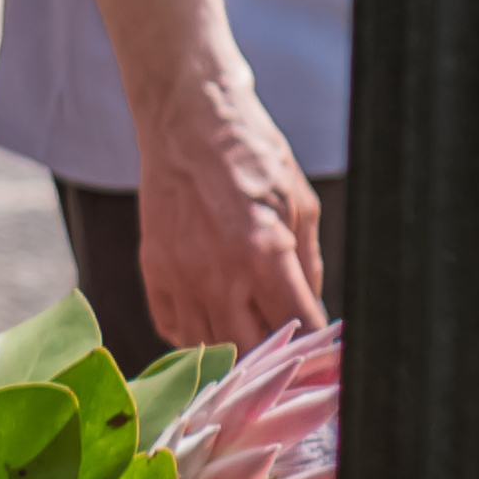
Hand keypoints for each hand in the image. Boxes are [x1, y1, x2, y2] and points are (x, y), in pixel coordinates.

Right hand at [141, 86, 331, 348]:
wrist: (189, 124)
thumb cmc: (253, 157)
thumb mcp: (301, 205)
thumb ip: (308, 265)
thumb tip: (310, 310)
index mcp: (264, 253)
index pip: (298, 326)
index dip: (317, 343)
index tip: (324, 348)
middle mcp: (218, 273)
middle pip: (250, 350)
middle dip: (275, 354)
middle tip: (289, 346)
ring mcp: (180, 275)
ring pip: (210, 346)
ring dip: (235, 346)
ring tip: (252, 330)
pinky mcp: (154, 271)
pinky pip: (173, 328)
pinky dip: (196, 333)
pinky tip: (215, 316)